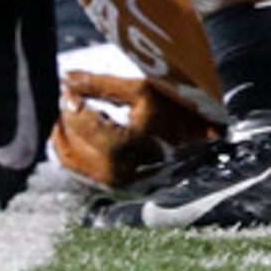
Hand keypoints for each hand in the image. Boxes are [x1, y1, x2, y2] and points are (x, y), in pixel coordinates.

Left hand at [53, 70, 216, 189]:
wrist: (210, 140)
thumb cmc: (179, 107)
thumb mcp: (144, 88)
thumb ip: (102, 84)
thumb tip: (66, 78)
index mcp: (142, 140)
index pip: (94, 128)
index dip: (74, 107)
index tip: (66, 88)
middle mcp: (135, 171)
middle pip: (82, 158)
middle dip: (64, 131)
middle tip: (60, 107)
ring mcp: (130, 186)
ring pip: (83, 174)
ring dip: (66, 149)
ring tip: (61, 124)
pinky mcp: (127, 191)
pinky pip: (92, 181)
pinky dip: (77, 162)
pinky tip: (74, 142)